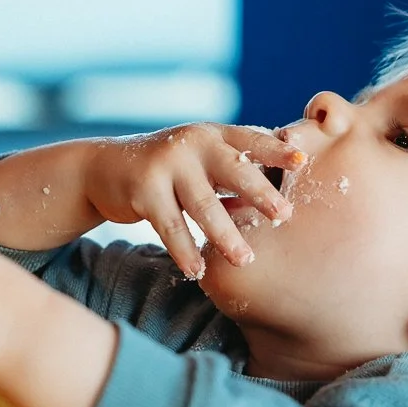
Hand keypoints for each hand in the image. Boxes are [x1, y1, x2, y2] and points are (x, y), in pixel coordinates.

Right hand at [82, 124, 305, 277]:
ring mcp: (166, 165)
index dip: (276, 151)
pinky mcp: (143, 190)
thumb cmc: (169, 168)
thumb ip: (235, 170)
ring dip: (225, 235)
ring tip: (245, 259)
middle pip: (232, 169)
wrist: (105, 167)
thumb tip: (282, 194)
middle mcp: (192, 144)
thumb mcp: (201, 160)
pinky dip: (184, 251)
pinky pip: (169, 226)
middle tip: (284, 215)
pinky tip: (197, 271)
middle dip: (260, 193)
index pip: (250, 139)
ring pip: (203, 205)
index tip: (302, 161)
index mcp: (213, 134)